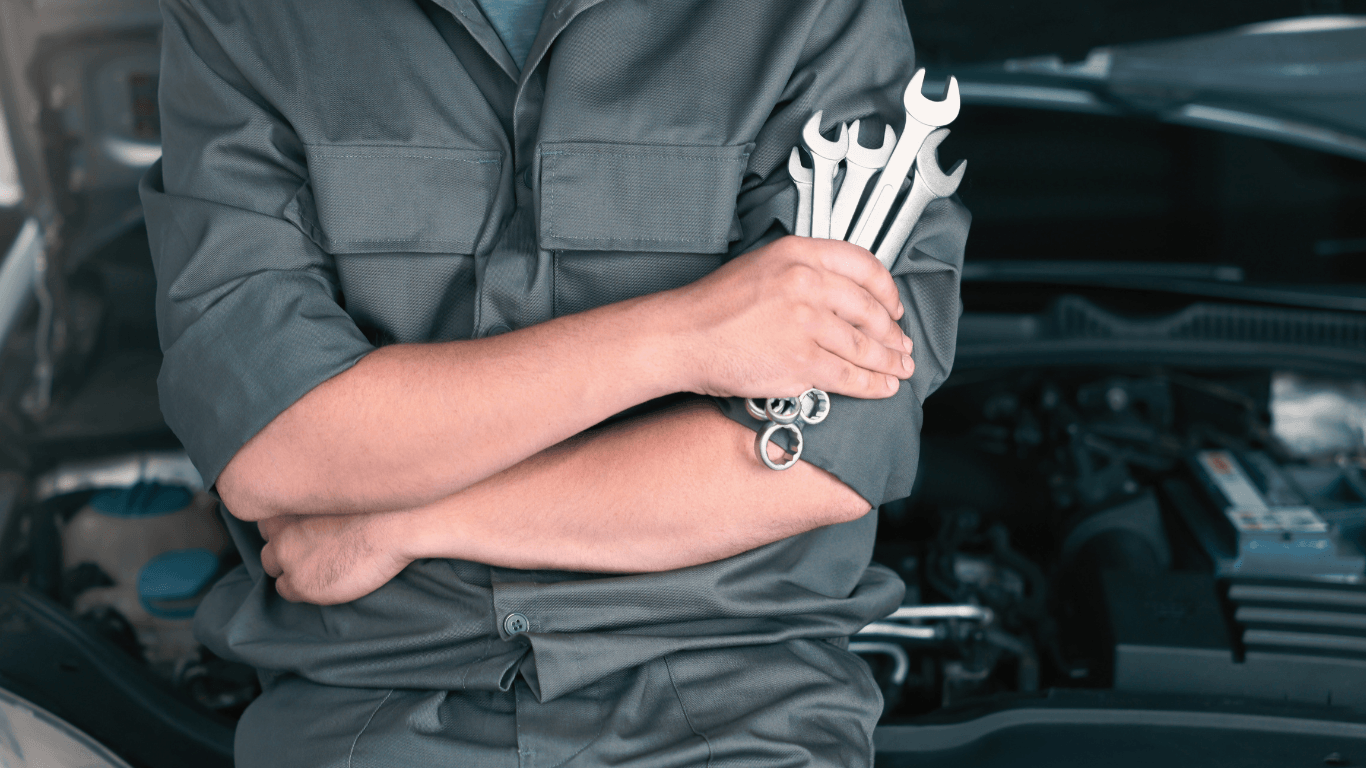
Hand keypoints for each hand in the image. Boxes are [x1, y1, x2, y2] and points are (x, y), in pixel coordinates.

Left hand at [259, 511, 411, 604]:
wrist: (396, 524)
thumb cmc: (380, 503)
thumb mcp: (338, 491)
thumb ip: (315, 501)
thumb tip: (312, 512)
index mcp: (288, 501)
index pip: (269, 516)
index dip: (287, 524)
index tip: (305, 529)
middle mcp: (279, 527)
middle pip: (268, 540)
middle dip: (285, 546)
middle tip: (313, 548)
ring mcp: (287, 556)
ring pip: (272, 565)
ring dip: (291, 567)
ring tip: (319, 565)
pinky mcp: (299, 582)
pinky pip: (285, 590)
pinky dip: (301, 587)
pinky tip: (325, 579)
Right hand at [668, 236, 913, 399]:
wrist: (682, 336)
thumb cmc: (713, 306)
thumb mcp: (762, 266)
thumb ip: (803, 272)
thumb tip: (841, 294)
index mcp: (799, 254)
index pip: (864, 266)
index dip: (887, 291)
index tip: (893, 306)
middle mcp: (807, 283)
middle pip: (870, 310)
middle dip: (893, 333)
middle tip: (902, 345)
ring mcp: (806, 323)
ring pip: (864, 346)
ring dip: (888, 362)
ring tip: (898, 369)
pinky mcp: (801, 360)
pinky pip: (848, 376)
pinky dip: (871, 385)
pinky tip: (881, 387)